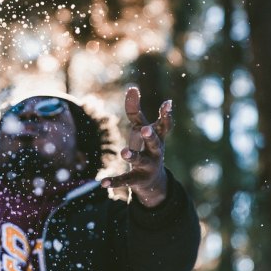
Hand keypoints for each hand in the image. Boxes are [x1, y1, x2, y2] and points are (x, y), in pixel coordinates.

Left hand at [101, 87, 172, 207]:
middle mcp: (156, 152)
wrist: (153, 182)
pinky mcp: (137, 180)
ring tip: (123, 152)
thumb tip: (132, 87)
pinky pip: (125, 180)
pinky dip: (114, 182)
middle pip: (155, 143)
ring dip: (132, 156)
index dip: (166, 115)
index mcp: (158, 138)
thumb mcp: (140, 128)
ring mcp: (148, 166)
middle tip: (145, 128)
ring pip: (141, 160)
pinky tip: (102, 183)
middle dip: (151, 136)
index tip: (167, 103)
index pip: (164, 125)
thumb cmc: (146, 147)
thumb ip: (135, 110)